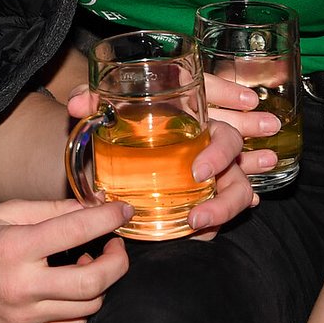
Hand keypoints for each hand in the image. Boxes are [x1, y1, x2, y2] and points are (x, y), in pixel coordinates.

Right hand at [0, 198, 130, 322]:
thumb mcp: (1, 213)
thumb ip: (49, 211)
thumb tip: (91, 207)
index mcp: (15, 247)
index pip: (76, 231)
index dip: (108, 218)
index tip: (123, 211)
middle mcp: (22, 287)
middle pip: (94, 281)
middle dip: (118, 261)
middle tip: (115, 244)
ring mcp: (23, 319)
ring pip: (88, 307)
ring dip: (100, 283)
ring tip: (87, 263)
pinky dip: (82, 308)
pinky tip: (72, 289)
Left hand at [66, 83, 269, 236]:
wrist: (110, 160)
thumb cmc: (115, 127)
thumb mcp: (102, 109)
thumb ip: (91, 100)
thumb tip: (77, 104)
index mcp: (186, 106)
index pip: (215, 91)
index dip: (232, 94)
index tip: (246, 102)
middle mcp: (204, 136)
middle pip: (230, 139)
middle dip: (225, 154)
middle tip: (202, 172)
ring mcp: (210, 169)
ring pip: (235, 182)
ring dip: (226, 201)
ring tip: (200, 220)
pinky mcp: (204, 196)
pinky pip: (221, 209)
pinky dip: (220, 220)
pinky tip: (209, 231)